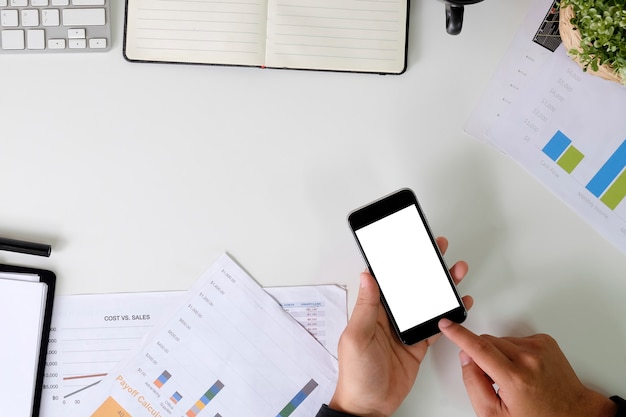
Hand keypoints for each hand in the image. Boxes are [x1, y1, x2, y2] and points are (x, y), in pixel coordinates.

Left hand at [329, 237, 472, 416]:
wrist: (369, 406)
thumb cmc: (356, 374)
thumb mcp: (357, 337)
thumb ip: (366, 307)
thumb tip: (367, 276)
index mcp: (372, 310)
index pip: (386, 279)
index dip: (398, 260)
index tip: (410, 243)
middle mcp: (388, 317)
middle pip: (410, 285)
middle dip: (424, 266)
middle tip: (437, 248)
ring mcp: (404, 330)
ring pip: (425, 301)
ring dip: (440, 286)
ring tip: (455, 271)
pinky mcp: (417, 345)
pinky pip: (434, 325)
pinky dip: (448, 314)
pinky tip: (459, 304)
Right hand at [438, 320, 617, 416]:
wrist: (574, 414)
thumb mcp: (496, 414)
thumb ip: (474, 384)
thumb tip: (466, 359)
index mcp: (515, 378)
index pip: (479, 348)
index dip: (459, 335)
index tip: (446, 325)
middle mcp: (529, 358)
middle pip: (487, 342)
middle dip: (482, 356)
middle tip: (492, 379)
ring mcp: (539, 348)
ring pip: (501, 339)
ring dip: (499, 354)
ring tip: (512, 376)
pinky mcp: (545, 341)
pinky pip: (516, 339)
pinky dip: (514, 351)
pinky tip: (522, 369)